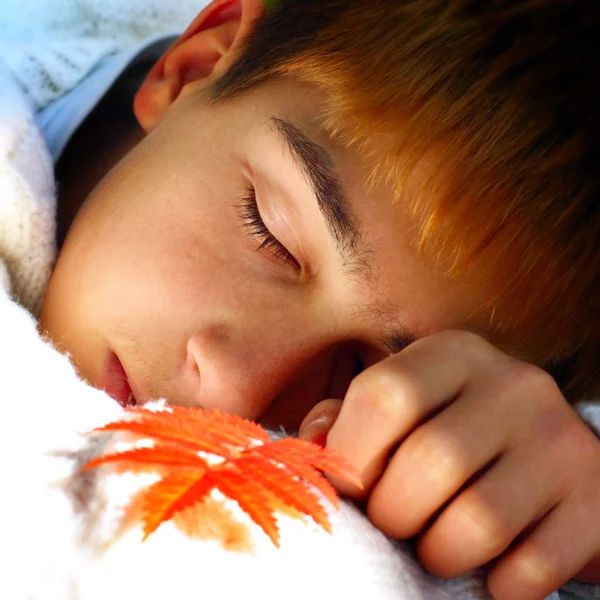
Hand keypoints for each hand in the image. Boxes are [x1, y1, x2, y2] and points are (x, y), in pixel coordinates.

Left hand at [299, 330, 599, 599]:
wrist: (544, 452)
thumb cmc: (448, 428)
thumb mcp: (400, 405)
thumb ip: (346, 419)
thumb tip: (312, 451)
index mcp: (453, 354)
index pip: (385, 396)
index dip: (351, 456)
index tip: (349, 490)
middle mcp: (514, 384)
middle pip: (428, 464)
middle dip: (393, 514)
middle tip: (395, 521)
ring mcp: (561, 440)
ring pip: (476, 524)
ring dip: (439, 552)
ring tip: (435, 543)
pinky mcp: (594, 499)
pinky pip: (529, 570)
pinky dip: (496, 584)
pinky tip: (490, 563)